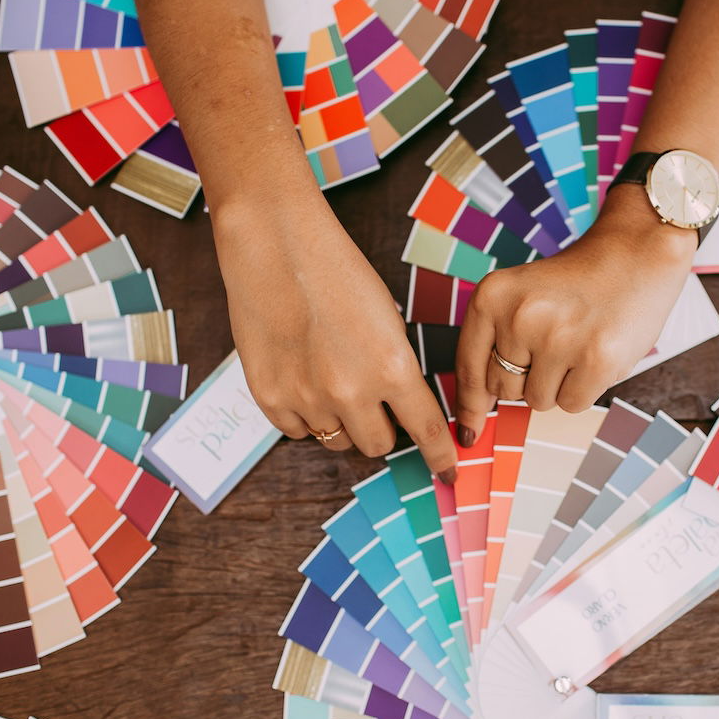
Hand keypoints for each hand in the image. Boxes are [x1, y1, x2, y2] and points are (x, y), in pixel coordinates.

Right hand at [213, 189, 457, 481]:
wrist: (276, 246)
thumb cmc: (337, 272)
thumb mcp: (388, 319)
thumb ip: (397, 368)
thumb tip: (404, 408)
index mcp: (391, 367)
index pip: (427, 430)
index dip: (441, 455)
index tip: (448, 472)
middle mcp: (351, 391)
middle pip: (378, 445)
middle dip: (382, 429)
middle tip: (373, 401)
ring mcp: (307, 398)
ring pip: (337, 441)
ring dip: (343, 422)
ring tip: (331, 379)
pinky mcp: (270, 397)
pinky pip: (298, 431)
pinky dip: (306, 415)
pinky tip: (303, 379)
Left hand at [454, 188, 698, 445]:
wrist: (637, 252)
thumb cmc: (577, 283)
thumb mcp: (520, 298)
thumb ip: (495, 346)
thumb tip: (474, 416)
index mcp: (492, 296)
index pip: (469, 368)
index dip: (469, 406)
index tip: (468, 433)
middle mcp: (520, 316)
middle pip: (504, 390)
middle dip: (526, 380)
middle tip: (554, 346)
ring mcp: (558, 339)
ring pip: (538, 401)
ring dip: (557, 384)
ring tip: (577, 344)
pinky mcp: (596, 359)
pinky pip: (571, 404)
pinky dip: (583, 389)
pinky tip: (595, 354)